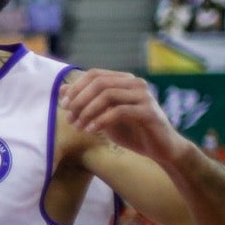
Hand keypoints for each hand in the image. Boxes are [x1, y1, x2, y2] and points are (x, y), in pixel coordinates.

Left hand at [61, 69, 188, 164]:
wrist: (162, 150)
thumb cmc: (132, 132)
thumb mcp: (104, 116)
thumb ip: (86, 102)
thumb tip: (61, 90)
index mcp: (124, 80)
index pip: (94, 74)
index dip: (76, 88)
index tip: (64, 106)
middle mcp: (135, 83)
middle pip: (99, 83)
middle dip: (79, 100)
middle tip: (70, 118)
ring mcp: (143, 96)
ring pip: (107, 95)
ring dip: (87, 111)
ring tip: (78, 126)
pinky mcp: (149, 111)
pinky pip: (119, 111)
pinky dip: (101, 120)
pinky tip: (91, 130)